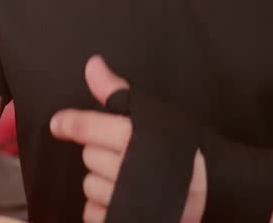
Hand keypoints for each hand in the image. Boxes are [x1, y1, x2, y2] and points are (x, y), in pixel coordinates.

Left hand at [50, 55, 208, 222]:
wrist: (215, 188)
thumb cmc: (185, 148)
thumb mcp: (154, 114)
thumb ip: (117, 93)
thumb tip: (92, 64)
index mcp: (133, 137)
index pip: (87, 129)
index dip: (70, 124)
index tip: (58, 124)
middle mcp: (125, 169)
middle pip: (89, 155)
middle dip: (103, 151)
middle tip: (130, 153)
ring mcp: (124, 199)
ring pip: (89, 185)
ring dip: (102, 180)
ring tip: (131, 178)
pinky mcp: (122, 219)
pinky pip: (92, 211)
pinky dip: (102, 205)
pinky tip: (124, 198)